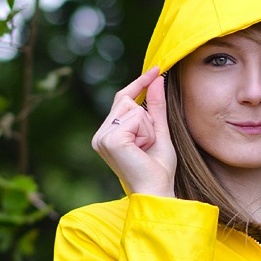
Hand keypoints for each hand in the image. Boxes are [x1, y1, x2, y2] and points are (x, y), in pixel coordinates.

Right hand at [92, 67, 176, 195]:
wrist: (157, 191)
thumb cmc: (158, 169)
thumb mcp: (159, 132)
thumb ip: (156, 106)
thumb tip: (158, 77)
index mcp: (107, 134)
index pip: (122, 98)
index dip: (139, 83)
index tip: (157, 69)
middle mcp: (100, 134)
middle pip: (127, 101)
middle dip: (147, 119)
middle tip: (148, 144)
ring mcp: (102, 137)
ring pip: (132, 108)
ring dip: (148, 127)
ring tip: (145, 148)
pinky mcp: (110, 139)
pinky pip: (135, 118)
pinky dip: (146, 132)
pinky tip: (142, 149)